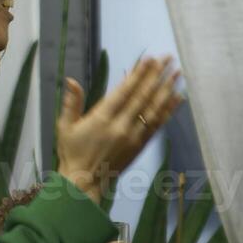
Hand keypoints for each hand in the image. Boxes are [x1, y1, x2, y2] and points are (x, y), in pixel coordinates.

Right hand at [56, 55, 183, 202]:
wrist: (84, 183)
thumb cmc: (72, 153)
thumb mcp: (65, 127)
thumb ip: (71, 103)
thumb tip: (71, 80)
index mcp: (101, 118)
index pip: (124, 91)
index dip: (138, 74)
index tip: (150, 59)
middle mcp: (121, 126)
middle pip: (142, 96)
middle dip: (156, 75)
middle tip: (168, 58)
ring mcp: (133, 136)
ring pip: (153, 109)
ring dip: (167, 90)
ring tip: (177, 73)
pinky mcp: (140, 146)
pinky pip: (157, 125)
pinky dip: (168, 110)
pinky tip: (178, 98)